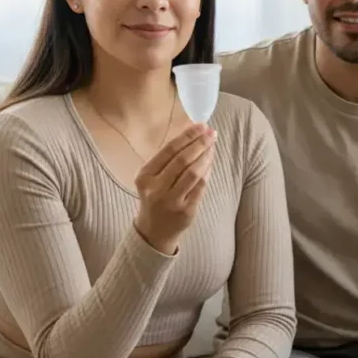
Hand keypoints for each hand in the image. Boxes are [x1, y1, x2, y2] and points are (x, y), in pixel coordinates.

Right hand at [134, 123, 216, 253]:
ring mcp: (171, 201)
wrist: (153, 231)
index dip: (187, 136)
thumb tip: (193, 134)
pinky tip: (211, 162)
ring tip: (213, 145)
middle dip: (200, 143)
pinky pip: (201, 186)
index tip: (200, 126)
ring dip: (206, 156)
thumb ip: (168, 159)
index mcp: (145, 176)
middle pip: (182, 160)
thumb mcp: (152, 178)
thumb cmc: (155, 198)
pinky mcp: (186, 211)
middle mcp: (156, 189)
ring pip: (194, 173)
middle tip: (211, 133)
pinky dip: (207, 171)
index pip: (168, 150)